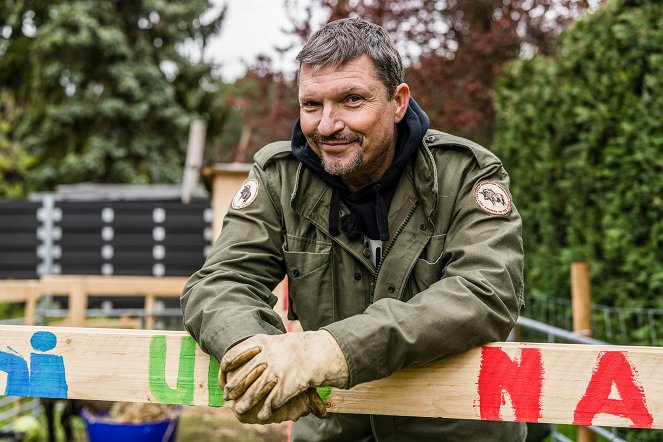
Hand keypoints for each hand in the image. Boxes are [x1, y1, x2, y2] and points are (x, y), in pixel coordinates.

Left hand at [220, 330, 347, 420]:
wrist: (318, 352)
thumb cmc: (295, 348)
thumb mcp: (274, 341)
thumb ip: (257, 349)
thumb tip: (233, 362)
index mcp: (261, 342)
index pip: (233, 356)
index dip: (224, 370)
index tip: (223, 378)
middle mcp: (266, 357)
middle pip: (241, 377)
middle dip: (233, 389)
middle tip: (227, 397)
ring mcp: (275, 372)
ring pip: (254, 392)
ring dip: (245, 403)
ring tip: (239, 409)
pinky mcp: (285, 386)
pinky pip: (271, 401)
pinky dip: (266, 410)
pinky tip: (263, 414)